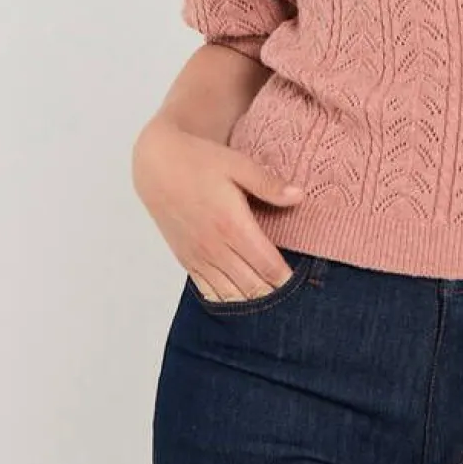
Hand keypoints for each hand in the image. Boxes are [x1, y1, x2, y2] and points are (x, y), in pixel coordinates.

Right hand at [132, 117, 304, 302]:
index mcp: (232, 225)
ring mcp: (199, 257)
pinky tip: (242, 300)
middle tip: (295, 297)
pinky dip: (227, 300)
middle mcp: (215, 247)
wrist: (157, 165)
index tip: (304, 283)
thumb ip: (268, 184)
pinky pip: (208, 291)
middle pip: (253, 287)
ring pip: (231, 295)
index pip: (268, 266)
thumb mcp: (237, 164)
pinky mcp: (186, 260)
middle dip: (275, 296)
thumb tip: (300, 195)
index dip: (289, 279)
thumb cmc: (200, 161)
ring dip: (252, 302)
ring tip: (272, 302)